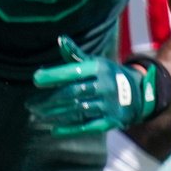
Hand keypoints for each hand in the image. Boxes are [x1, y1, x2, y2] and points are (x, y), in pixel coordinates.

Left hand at [27, 36, 160, 135]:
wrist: (139, 94)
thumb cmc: (108, 75)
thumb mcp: (96, 63)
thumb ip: (75, 55)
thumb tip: (60, 39)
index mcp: (100, 69)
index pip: (74, 72)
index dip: (54, 75)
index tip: (36, 80)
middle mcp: (106, 86)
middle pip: (73, 93)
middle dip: (49, 99)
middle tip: (30, 104)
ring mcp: (110, 105)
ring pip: (78, 110)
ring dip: (55, 114)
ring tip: (37, 115)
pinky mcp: (112, 121)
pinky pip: (88, 126)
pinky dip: (71, 129)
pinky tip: (54, 130)